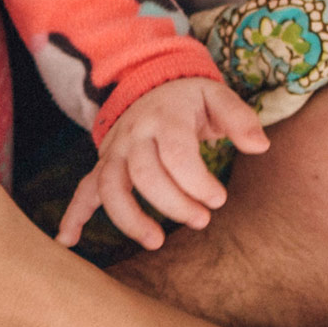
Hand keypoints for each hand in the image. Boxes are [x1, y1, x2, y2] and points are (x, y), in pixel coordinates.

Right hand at [62, 74, 269, 249]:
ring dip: (129, 218)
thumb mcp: (218, 97)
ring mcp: (115, 151)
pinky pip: (83, 190)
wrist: (150, 83)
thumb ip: (240, 119)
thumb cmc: (190, 99)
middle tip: (202, 220)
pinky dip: (73, 215)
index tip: (218, 199)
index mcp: (165, 116)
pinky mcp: (105, 164)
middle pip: (144, 174)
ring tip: (154, 242)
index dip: (197, 182)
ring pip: (110, 186)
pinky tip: (67, 241)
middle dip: (173, 203)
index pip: (176, 154)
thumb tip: (260, 146)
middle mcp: (134, 134)